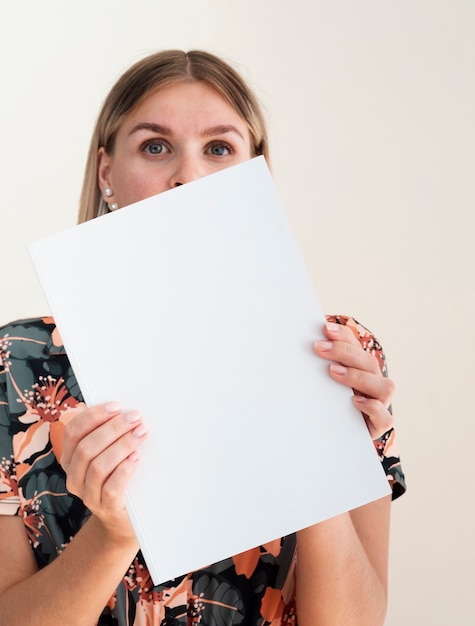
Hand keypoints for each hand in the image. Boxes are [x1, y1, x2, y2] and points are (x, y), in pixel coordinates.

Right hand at [60, 402, 147, 539]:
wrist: (124, 516)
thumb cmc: (118, 473)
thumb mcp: (108, 452)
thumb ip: (109, 434)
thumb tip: (125, 409)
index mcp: (70, 458)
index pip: (73, 432)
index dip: (93, 416)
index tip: (117, 406)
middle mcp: (73, 476)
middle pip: (86, 447)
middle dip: (113, 429)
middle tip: (136, 418)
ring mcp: (87, 495)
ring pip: (98, 466)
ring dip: (121, 445)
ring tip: (141, 433)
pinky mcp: (105, 508)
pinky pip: (111, 488)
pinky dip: (124, 470)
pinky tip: (136, 458)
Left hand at [314, 321, 393, 438]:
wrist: (332, 439)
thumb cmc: (324, 404)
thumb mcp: (319, 381)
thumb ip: (317, 363)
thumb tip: (305, 342)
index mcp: (360, 368)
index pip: (356, 345)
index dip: (343, 335)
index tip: (324, 328)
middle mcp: (373, 383)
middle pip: (368, 362)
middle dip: (344, 352)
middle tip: (319, 348)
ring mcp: (379, 404)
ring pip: (385, 387)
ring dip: (358, 377)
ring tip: (333, 372)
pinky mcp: (378, 426)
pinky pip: (385, 418)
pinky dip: (373, 408)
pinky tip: (354, 401)